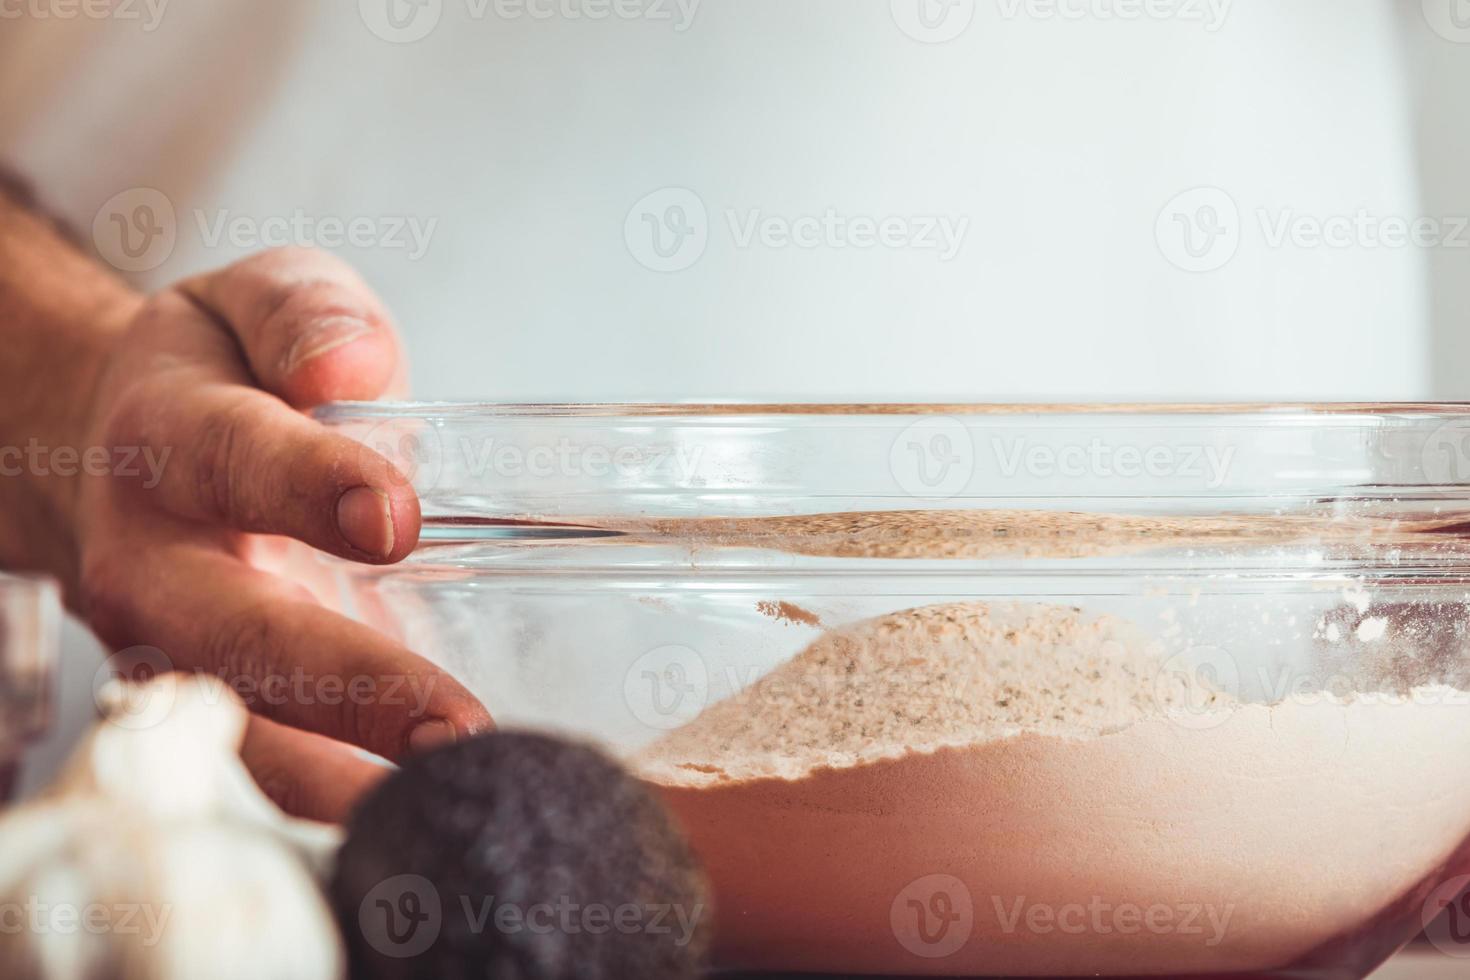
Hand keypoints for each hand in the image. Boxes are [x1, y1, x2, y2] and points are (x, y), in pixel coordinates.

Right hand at [72, 247, 490, 819]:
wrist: (114, 452)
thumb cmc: (216, 376)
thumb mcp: (252, 300)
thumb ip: (302, 312)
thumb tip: (344, 361)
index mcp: (166, 439)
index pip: (234, 459)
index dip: (307, 485)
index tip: (391, 516)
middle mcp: (153, 563)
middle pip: (233, 636)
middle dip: (345, 683)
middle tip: (453, 722)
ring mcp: (171, 654)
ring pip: (240, 734)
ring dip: (343, 778)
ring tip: (447, 800)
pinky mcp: (212, 707)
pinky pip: (265, 773)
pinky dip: (338, 805)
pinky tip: (423, 819)